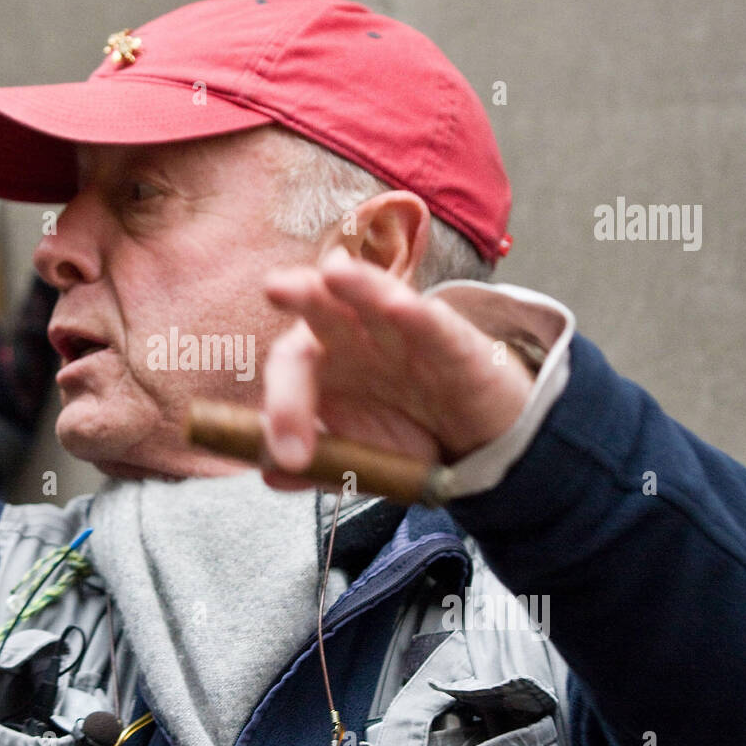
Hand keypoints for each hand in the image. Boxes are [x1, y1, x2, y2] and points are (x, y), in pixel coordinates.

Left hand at [260, 248, 533, 489]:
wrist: (476, 443)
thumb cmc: (405, 435)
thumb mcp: (356, 461)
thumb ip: (316, 465)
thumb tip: (269, 473)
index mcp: (323, 359)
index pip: (291, 364)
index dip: (283, 404)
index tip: (289, 456)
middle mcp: (357, 336)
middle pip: (323, 308)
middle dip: (300, 295)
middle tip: (276, 288)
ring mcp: (404, 334)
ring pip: (376, 299)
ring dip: (357, 283)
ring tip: (333, 272)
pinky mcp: (453, 343)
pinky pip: (432, 325)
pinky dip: (416, 315)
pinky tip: (398, 306)